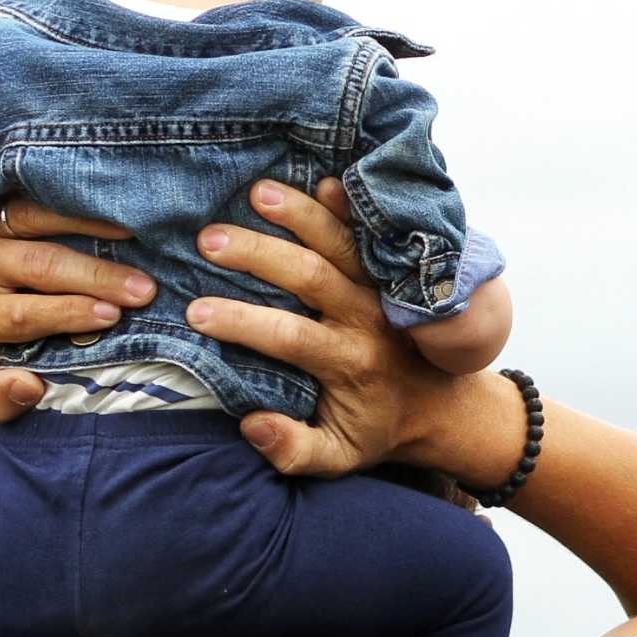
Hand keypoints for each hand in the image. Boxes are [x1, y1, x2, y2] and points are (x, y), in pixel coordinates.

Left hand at [0, 201, 155, 421]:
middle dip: (94, 276)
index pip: (19, 314)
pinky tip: (118, 207)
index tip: (113, 317)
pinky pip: (42, 194)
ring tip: (138, 236)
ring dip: (93, 227)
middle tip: (143, 288)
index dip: (68, 313)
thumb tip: (29, 387)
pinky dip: (80, 199)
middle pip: (37, 265)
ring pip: (39, 219)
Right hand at [188, 180, 518, 481]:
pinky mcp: (391, 270)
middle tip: (208, 239)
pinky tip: (324, 180)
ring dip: (301, 215)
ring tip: (257, 191)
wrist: (440, 407)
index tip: (196, 312)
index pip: (290, 337)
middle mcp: (366, 319)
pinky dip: (351, 206)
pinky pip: (373, 233)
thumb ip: (293, 449)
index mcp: (348, 363)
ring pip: (342, 244)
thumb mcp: (337, 457)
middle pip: (311, 277)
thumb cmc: (374, 429)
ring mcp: (381, 289)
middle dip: (259, 255)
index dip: (242, 323)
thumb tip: (251, 424)